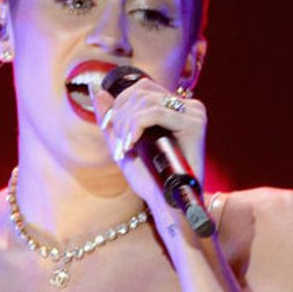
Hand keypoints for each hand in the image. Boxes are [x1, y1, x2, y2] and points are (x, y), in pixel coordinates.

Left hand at [91, 80, 206, 210]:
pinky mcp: (194, 124)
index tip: (114, 132)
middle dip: (121, 115)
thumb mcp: (124, 144)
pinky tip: (133, 143)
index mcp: (174, 107)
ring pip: (146, 100)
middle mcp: (187, 106)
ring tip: (127, 147)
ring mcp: (194, 113)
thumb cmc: (150, 179)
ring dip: (127, 123)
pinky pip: (155, 112)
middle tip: (121, 143)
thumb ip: (111, 118)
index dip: (120, 104)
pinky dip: (137, 126)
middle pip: (142, 90)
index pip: (142, 87)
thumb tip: (97, 91)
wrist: (168, 204)